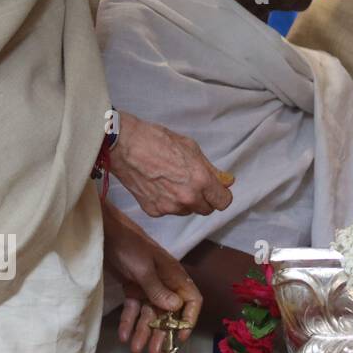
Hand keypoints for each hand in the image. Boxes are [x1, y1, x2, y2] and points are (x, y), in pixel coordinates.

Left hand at [101, 200, 201, 352]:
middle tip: (154, 352)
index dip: (189, 319)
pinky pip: (134, 308)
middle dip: (162, 332)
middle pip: (168, 312)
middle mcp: (165, 283)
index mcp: (174, 276)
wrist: (106, 233)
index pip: (191, 300)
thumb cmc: (130, 247)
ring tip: (136, 349)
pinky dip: (129, 322)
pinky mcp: (132, 286)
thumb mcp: (144, 269)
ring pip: (149, 313)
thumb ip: (158, 290)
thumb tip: (176, 310)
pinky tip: (124, 335)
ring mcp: (148, 285)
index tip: (179, 337)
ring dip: (144, 331)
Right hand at [108, 111, 233, 217]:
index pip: (223, 202)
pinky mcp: (153, 211)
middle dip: (204, 199)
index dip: (221, 195)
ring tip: (173, 182)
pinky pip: (169, 211)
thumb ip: (211, 170)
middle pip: (206, 210)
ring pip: (187, 211)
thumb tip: (226, 181)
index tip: (217, 190)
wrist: (125, 146)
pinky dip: (168, 202)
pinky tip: (159, 186)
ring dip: (186, 201)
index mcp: (200, 181)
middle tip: (194, 184)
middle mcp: (187, 198)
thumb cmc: (159, 141)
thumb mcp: (192, 149)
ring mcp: (169, 207)